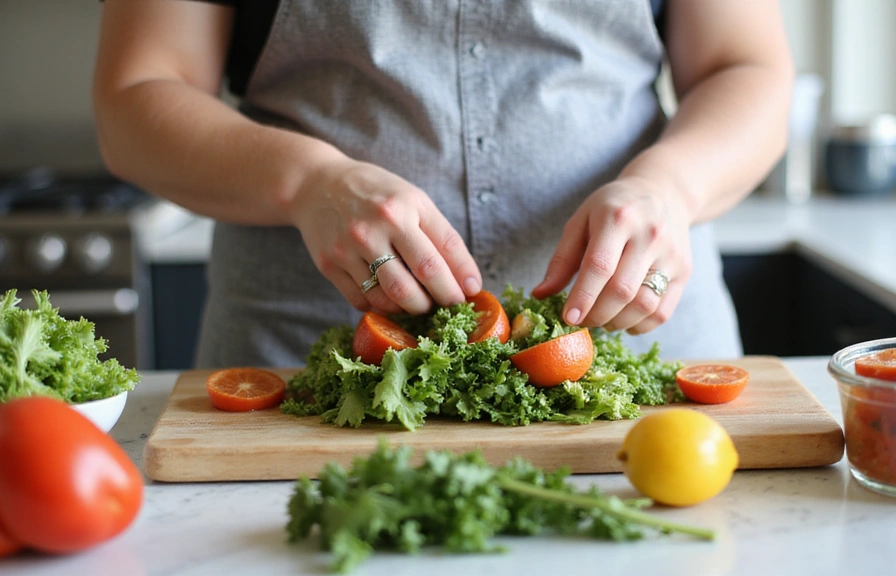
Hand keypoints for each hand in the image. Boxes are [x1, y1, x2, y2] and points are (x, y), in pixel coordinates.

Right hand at [290, 158, 481, 314]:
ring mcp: (349, 248)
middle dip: (439, 300)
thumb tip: (468, 282)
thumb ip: (441, 237)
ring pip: (389, 298)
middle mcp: (375, 227)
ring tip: (418, 301)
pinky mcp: (329, 265)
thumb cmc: (375, 194)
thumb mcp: (413, 200)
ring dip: (411, 307)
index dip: (461, 279)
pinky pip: (363, 301)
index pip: (442, 254)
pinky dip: (382, 306)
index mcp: (403, 207)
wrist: (316, 185)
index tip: (470, 293)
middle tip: (445, 303)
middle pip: (417, 282)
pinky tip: (389, 297)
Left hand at [532, 175, 691, 333]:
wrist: (663, 192)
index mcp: (618, 218)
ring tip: (601, 320)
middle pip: (622, 290)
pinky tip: (623, 320)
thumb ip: (561, 259)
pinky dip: (639, 326)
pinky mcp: (684, 271)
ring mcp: (672, 254)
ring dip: (617, 322)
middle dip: (597, 314)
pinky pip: (662, 311)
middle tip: (582, 321)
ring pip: (645, 304)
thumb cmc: (613, 209)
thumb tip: (540, 294)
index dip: (582, 297)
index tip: (568, 318)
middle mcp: (650, 234)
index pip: (600, 266)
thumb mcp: (581, 222)